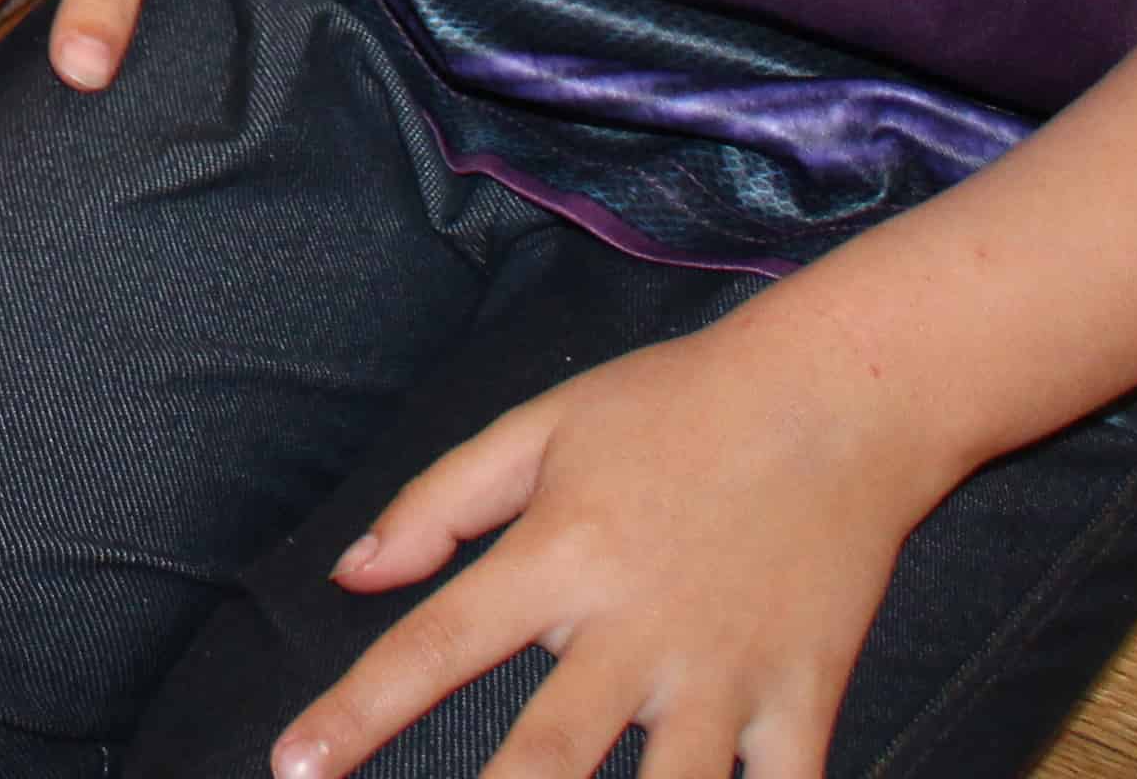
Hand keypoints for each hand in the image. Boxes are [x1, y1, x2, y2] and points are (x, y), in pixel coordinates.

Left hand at [271, 311, 959, 778]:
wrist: (842, 394)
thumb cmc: (677, 406)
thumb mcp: (541, 427)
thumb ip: (440, 504)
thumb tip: (352, 572)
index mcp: (559, 556)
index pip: (434, 647)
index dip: (356, 713)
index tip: (294, 766)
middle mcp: (636, 629)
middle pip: (549, 757)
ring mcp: (724, 673)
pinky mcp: (805, 695)